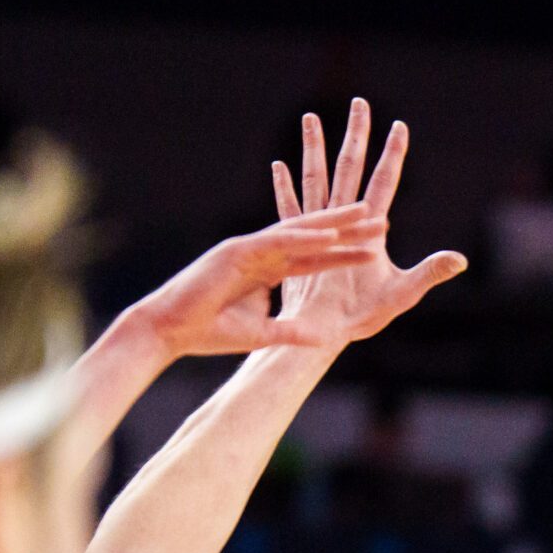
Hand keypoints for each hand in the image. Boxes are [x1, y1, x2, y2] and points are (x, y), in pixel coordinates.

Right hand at [131, 205, 387, 359]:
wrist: (170, 330)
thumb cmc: (209, 333)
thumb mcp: (262, 335)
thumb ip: (292, 332)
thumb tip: (323, 339)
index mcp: (268, 272)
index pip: (315, 261)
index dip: (345, 255)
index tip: (374, 250)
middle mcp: (262, 255)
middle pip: (314, 239)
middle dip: (348, 230)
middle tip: (382, 220)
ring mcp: (249, 249)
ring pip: (299, 232)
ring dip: (333, 224)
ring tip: (364, 213)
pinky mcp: (236, 251)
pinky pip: (275, 242)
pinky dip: (301, 238)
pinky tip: (327, 234)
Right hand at [271, 98, 469, 345]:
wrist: (328, 333)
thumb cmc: (364, 318)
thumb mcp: (402, 294)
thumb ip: (429, 273)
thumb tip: (461, 260)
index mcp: (370, 230)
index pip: (383, 183)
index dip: (392, 155)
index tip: (400, 126)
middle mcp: (346, 222)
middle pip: (351, 167)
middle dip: (356, 135)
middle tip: (359, 103)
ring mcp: (321, 229)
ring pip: (317, 178)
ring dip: (315, 149)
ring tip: (312, 117)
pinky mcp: (298, 242)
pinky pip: (289, 210)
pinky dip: (285, 188)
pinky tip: (279, 166)